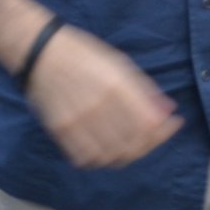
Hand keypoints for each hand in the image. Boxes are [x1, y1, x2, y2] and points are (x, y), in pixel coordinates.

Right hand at [24, 26, 181, 168]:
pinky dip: (100, 159)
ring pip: (112, 156)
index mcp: (115, 86)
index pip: (150, 124)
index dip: (166, 128)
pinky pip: (86, 158)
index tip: (172, 123)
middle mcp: (98, 106)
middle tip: (153, 136)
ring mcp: (77, 120)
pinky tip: (105, 149)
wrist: (37, 50)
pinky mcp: (59, 129)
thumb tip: (168, 110)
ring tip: (130, 145)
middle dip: (150, 142)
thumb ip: (143, 88)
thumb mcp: (117, 62)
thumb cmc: (80, 52)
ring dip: (127, 154)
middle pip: (134, 144)